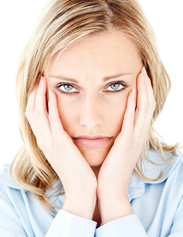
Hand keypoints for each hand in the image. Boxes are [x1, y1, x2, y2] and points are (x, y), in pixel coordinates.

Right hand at [25, 77, 96, 201]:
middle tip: (39, 78)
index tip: (39, 86)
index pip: (34, 116)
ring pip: (38, 113)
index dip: (34, 100)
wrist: (81, 189)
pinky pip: (52, 120)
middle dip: (33, 93)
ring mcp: (50, 141)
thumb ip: (61, 140)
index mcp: (45, 142)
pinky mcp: (60, 143)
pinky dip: (50, 105)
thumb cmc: (76, 170)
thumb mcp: (65, 152)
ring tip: (42, 80)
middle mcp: (43, 140)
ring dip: (39, 95)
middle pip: (31, 111)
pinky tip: (52, 93)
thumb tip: (62, 128)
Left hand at [97, 67, 155, 200]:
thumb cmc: (111, 168)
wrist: (110, 188)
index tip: (139, 78)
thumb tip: (117, 124)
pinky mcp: (126, 143)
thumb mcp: (118, 148)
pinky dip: (133, 106)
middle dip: (146, 87)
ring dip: (143, 91)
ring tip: (140, 75)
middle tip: (143, 70)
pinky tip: (131, 93)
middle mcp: (139, 135)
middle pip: (148, 105)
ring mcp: (134, 139)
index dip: (144, 92)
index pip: (144, 108)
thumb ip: (120, 135)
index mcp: (136, 135)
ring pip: (143, 110)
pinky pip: (131, 121)